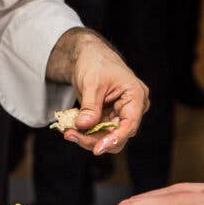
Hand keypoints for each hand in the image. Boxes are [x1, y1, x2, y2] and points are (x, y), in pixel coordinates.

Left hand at [46, 29, 148, 154]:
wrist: (89, 56)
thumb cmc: (96, 62)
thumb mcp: (92, 83)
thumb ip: (90, 106)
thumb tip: (84, 126)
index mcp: (136, 96)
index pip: (130, 124)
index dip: (115, 138)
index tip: (97, 148)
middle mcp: (132, 108)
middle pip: (117, 134)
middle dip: (94, 139)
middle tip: (70, 135)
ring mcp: (120, 114)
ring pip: (107, 136)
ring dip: (86, 137)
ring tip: (67, 131)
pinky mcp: (109, 118)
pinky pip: (99, 131)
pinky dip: (84, 132)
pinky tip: (70, 128)